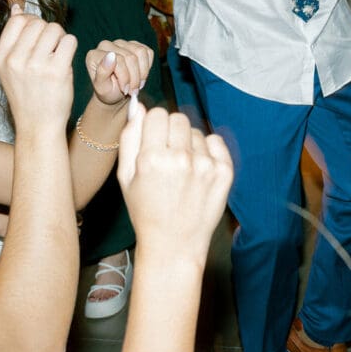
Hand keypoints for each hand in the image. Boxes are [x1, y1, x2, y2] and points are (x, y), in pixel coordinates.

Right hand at [0, 5, 76, 134]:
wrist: (38, 124)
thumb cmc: (28, 94)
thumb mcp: (10, 67)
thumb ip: (14, 39)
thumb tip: (17, 8)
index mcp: (1, 57)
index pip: (18, 20)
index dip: (33, 22)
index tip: (38, 36)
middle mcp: (15, 59)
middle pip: (39, 23)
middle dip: (49, 30)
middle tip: (52, 47)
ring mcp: (36, 65)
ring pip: (55, 29)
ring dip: (61, 38)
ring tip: (59, 53)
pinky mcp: (57, 71)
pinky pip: (70, 41)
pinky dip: (71, 47)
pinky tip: (66, 60)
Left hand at [85, 40, 153, 103]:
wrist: (116, 93)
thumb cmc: (108, 91)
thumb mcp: (102, 87)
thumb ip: (102, 72)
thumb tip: (111, 55)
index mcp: (94, 55)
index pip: (118, 60)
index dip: (125, 77)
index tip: (125, 90)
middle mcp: (106, 45)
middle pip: (130, 57)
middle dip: (134, 77)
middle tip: (133, 90)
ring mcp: (121, 43)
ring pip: (140, 52)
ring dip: (142, 72)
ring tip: (137, 84)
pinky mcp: (134, 44)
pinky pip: (148, 52)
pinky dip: (147, 67)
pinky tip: (140, 75)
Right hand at [118, 106, 233, 261]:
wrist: (174, 243)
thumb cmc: (146, 210)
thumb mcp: (126, 177)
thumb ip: (130, 139)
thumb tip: (140, 108)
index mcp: (152, 158)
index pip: (158, 114)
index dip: (154, 125)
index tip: (153, 139)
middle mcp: (181, 159)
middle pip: (178, 118)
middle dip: (171, 131)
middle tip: (167, 153)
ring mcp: (205, 165)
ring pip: (196, 131)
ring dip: (188, 143)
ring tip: (182, 169)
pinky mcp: (224, 171)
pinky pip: (215, 141)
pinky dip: (207, 150)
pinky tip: (198, 169)